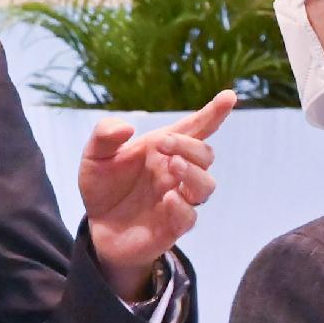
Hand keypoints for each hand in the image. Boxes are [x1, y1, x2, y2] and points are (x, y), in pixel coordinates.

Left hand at [82, 90, 232, 299]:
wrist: (97, 226)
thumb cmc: (103, 186)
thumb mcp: (95, 156)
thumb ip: (105, 135)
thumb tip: (127, 127)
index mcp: (163, 150)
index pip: (196, 129)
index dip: (214, 113)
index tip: (229, 96)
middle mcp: (176, 172)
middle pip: (205, 154)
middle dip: (190, 145)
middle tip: (163, 143)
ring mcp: (178, 199)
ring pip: (206, 186)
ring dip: (193, 173)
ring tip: (173, 166)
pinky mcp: (172, 226)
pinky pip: (189, 217)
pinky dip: (182, 206)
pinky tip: (168, 198)